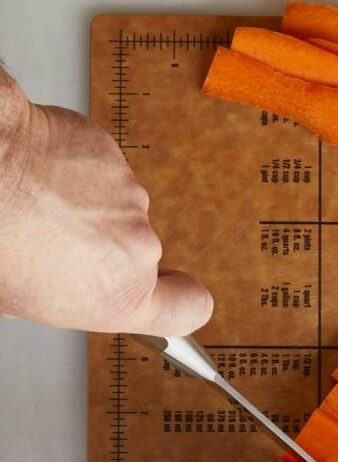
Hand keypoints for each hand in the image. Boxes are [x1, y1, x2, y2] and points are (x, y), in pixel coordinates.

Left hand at [0, 69, 211, 333]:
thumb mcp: (22, 300)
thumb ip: (70, 296)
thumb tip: (65, 284)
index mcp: (121, 296)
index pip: (190, 306)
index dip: (181, 298)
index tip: (174, 292)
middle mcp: (137, 247)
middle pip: (138, 254)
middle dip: (103, 247)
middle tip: (54, 243)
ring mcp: (128, 196)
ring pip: (115, 209)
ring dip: (86, 207)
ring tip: (38, 205)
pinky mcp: (110, 154)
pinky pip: (98, 171)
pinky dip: (74, 173)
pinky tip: (40, 176)